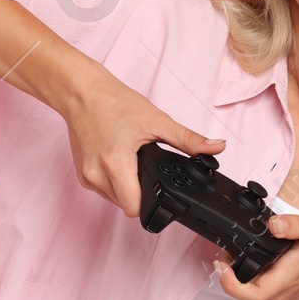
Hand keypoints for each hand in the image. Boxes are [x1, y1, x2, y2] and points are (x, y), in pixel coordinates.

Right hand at [57, 63, 223, 217]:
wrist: (81, 91)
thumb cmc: (113, 102)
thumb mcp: (156, 120)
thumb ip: (188, 140)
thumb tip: (217, 147)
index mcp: (115, 164)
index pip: (135, 208)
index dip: (151, 200)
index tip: (159, 186)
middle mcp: (96, 175)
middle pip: (126, 205)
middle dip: (141, 193)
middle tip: (146, 167)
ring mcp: (86, 176)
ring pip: (115, 199)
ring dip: (127, 189)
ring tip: (131, 161)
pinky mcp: (81, 174)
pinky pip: (104, 190)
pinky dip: (114, 181)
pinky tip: (119, 161)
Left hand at [212, 212, 298, 299]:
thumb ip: (296, 224)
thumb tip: (273, 225)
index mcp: (289, 275)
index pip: (253, 294)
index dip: (230, 284)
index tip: (223, 266)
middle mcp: (281, 291)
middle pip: (244, 293)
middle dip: (228, 273)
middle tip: (226, 251)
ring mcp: (279, 297)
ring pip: (248, 292)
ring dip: (236, 276)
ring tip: (235, 253)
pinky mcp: (277, 297)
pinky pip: (255, 292)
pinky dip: (246, 279)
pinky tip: (249, 262)